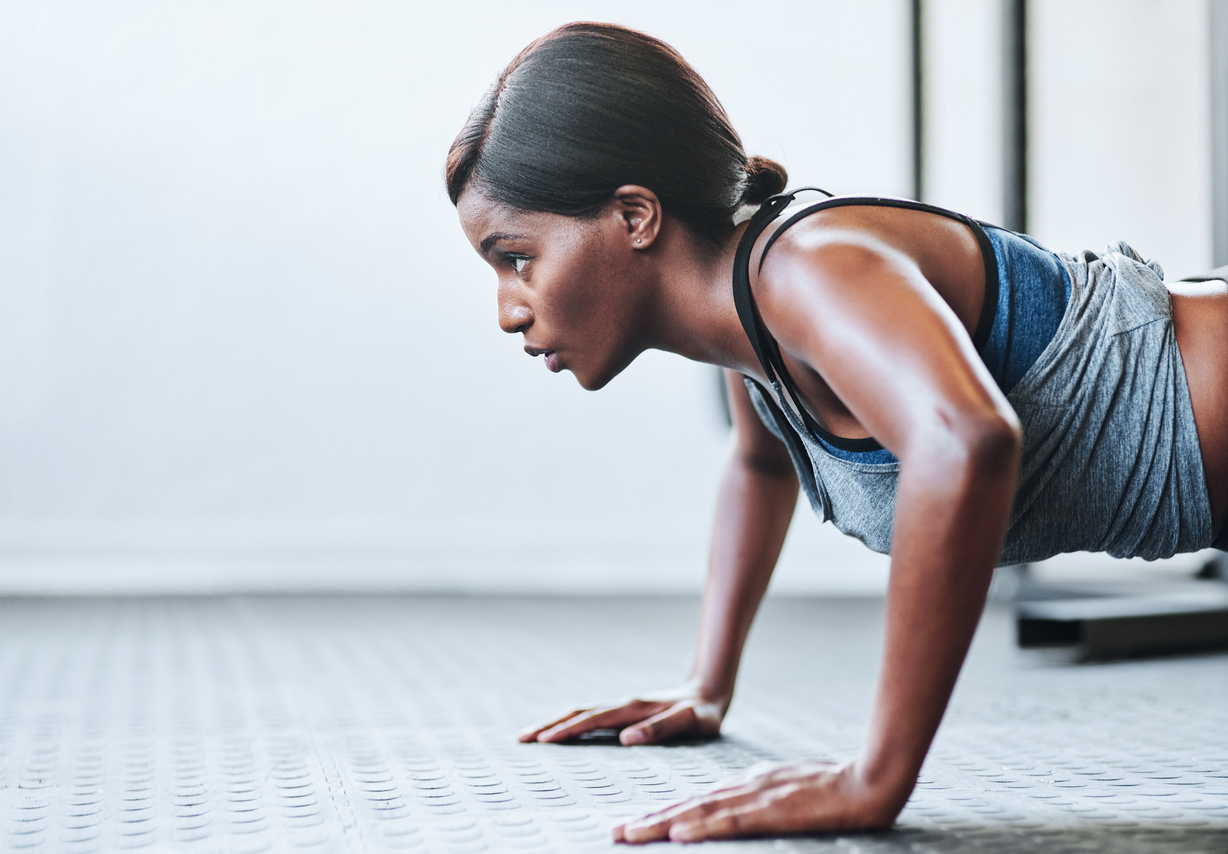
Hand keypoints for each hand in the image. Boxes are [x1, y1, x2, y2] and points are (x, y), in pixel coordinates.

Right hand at [517, 682, 725, 745]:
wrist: (708, 695)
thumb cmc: (702, 714)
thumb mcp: (690, 722)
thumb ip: (661, 728)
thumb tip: (626, 739)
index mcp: (633, 708)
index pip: (593, 720)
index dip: (568, 730)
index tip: (544, 740)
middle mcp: (622, 705)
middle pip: (577, 712)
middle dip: (548, 725)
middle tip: (520, 739)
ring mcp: (620, 708)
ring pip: (580, 714)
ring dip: (554, 723)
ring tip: (529, 736)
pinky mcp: (623, 714)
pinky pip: (589, 719)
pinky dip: (569, 725)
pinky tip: (559, 735)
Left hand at [612, 760, 903, 843]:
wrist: (867, 781)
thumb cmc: (832, 785)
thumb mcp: (785, 784)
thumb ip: (758, 791)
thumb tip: (737, 801)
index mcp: (746, 785)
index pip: (696, 802)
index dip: (664, 812)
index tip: (636, 823)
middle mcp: (743, 789)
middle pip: (687, 806)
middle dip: (650, 820)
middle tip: (616, 832)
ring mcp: (756, 799)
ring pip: (698, 813)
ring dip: (662, 825)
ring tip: (632, 834)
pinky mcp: (771, 812)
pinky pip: (729, 822)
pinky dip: (700, 828)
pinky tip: (678, 833)